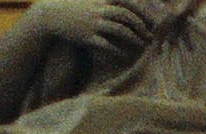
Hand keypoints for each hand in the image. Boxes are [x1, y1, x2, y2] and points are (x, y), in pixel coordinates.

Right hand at [26, 0, 156, 56]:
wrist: (53, 15)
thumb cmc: (76, 8)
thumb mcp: (93, 0)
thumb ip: (109, 2)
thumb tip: (131, 3)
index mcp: (103, 0)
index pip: (129, 4)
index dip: (142, 13)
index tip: (153, 23)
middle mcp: (99, 10)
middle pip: (127, 17)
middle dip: (141, 27)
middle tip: (150, 37)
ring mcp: (93, 23)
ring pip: (120, 30)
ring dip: (134, 39)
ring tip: (142, 46)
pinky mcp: (87, 37)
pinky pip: (107, 45)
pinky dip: (118, 51)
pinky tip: (125, 56)